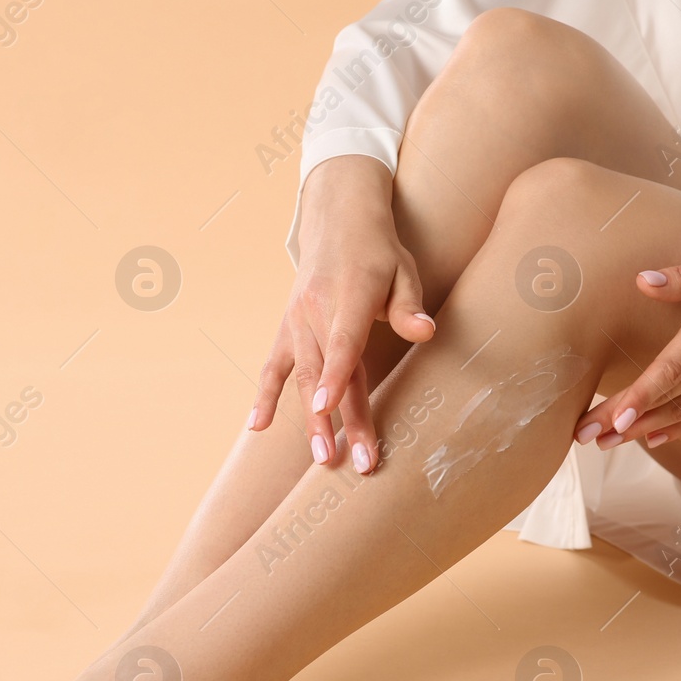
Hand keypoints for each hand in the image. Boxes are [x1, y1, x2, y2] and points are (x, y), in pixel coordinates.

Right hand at [249, 155, 433, 472]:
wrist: (338, 220)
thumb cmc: (378, 251)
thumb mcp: (403, 270)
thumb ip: (408, 306)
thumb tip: (424, 332)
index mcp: (348, 295)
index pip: (342, 342)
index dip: (334, 376)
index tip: (325, 407)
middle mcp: (317, 310)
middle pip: (326, 371)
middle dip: (335, 419)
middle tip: (347, 460)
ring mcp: (297, 321)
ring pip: (303, 376)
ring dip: (311, 420)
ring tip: (323, 457)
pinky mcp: (287, 328)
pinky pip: (273, 366)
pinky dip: (263, 395)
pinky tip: (256, 426)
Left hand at [574, 239, 680, 448]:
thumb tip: (642, 282)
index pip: (672, 368)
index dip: (641, 395)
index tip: (613, 417)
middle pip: (668, 397)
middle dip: (622, 420)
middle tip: (583, 437)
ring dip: (642, 429)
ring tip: (604, 443)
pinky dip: (679, 428)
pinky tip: (652, 438)